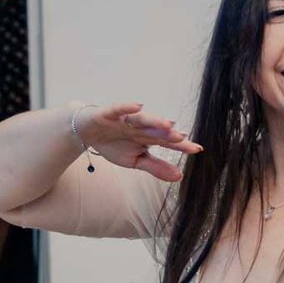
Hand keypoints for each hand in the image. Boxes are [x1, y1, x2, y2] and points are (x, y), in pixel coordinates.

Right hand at [74, 102, 201, 182]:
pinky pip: (118, 109)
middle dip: (169, 134)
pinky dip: (127, 107)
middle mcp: (140, 127)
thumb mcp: (135, 161)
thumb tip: (180, 177)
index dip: (181, 145)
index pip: (167, 143)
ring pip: (141, 120)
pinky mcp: (108, 114)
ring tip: (167, 124)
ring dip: (154, 121)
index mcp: (148, 138)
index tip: (197, 149)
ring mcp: (125, 120)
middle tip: (183, 137)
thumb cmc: (114, 144)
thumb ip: (156, 167)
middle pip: (157, 131)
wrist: (86, 133)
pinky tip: (138, 106)